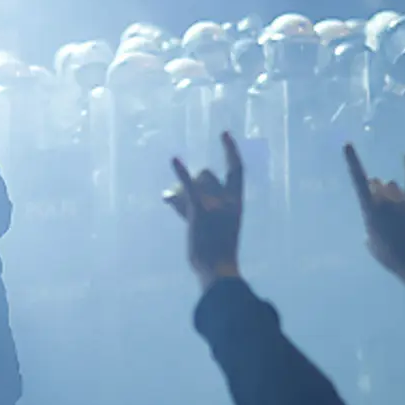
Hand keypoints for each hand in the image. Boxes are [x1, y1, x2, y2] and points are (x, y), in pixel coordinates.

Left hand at [164, 133, 242, 284]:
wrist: (218, 269)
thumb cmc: (215, 251)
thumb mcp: (211, 225)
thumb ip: (193, 207)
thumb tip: (168, 195)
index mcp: (237, 203)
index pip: (237, 170)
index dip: (231, 151)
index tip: (224, 135)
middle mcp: (228, 200)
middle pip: (207, 175)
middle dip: (195, 184)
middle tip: (188, 200)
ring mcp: (215, 204)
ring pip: (195, 183)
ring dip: (183, 192)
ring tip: (178, 204)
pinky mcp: (200, 211)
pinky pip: (189, 189)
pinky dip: (181, 173)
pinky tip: (174, 160)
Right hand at [343, 145, 404, 300]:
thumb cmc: (388, 255)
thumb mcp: (371, 241)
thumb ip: (371, 223)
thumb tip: (378, 215)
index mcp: (370, 209)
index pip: (358, 180)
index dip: (352, 161)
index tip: (348, 144)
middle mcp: (385, 199)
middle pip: (377, 184)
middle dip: (376, 191)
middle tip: (382, 211)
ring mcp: (401, 199)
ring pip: (392, 185)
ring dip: (391, 193)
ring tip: (396, 214)